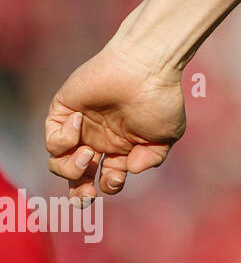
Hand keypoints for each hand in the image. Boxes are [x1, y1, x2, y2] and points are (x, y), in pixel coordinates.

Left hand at [45, 43, 185, 200]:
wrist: (145, 68)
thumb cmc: (160, 99)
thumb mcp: (166, 136)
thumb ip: (151, 159)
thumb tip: (128, 169)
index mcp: (122, 148)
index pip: (106, 178)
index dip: (108, 186)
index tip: (117, 175)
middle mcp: (98, 140)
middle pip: (78, 176)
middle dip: (79, 193)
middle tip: (86, 195)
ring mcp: (80, 127)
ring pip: (59, 162)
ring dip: (71, 168)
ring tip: (88, 154)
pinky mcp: (64, 112)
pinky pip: (52, 138)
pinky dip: (64, 137)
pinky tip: (81, 121)